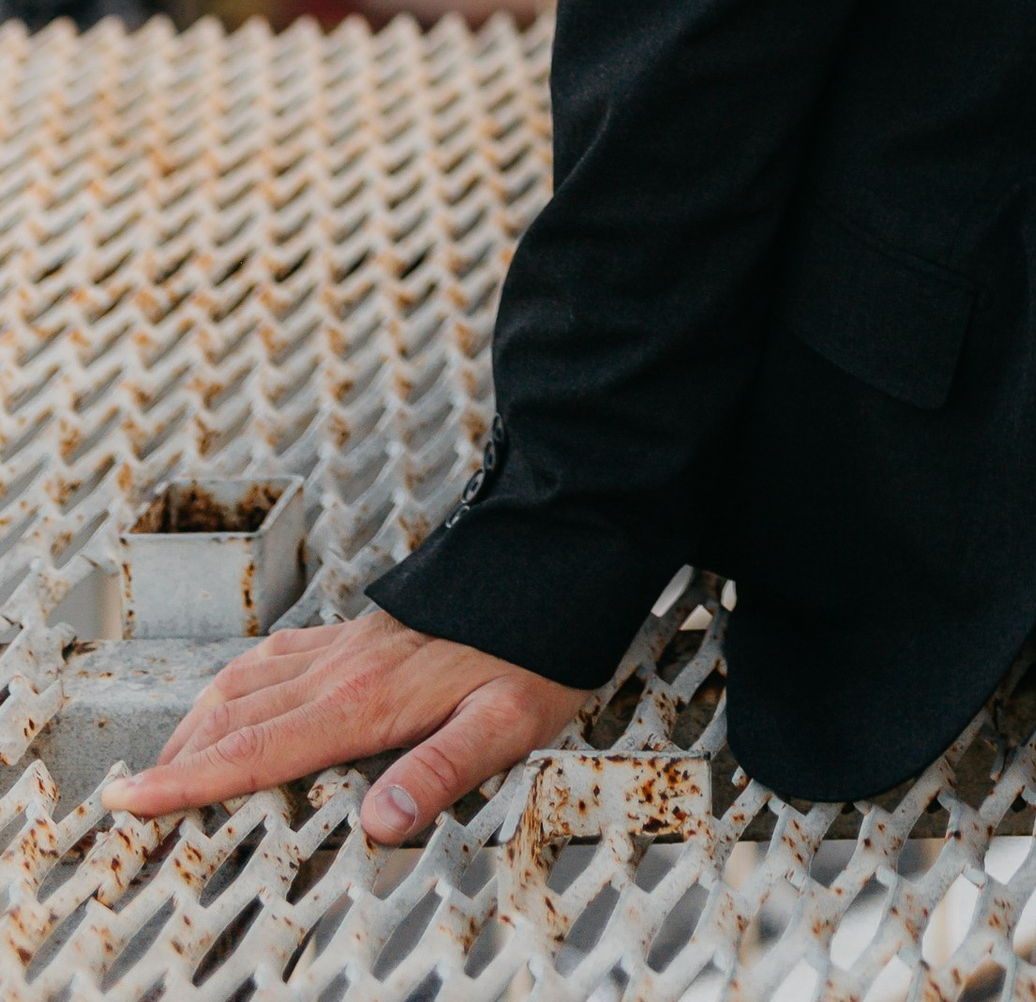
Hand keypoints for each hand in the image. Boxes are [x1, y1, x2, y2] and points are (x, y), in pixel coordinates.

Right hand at [115, 605, 586, 836]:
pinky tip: (230, 693)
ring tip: (159, 759)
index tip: (133, 801)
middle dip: (173, 759)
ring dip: (195, 721)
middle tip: (124, 796)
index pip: (257, 750)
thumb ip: (441, 772)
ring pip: (246, 680)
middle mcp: (343, 670)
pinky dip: (234, 681)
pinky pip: (278, 653)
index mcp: (365, 703)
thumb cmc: (536, 648)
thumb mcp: (506, 724)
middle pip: (233, 717)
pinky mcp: (361, 631)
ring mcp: (348, 646)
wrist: (555, 564)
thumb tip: (379, 825)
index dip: (190, 781)